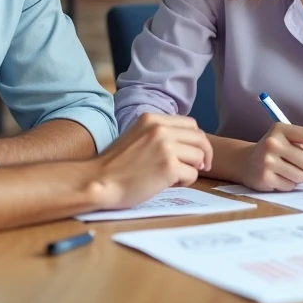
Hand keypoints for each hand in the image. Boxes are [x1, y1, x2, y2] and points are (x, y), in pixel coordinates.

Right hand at [89, 113, 212, 208]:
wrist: (98, 181)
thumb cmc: (114, 165)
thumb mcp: (136, 136)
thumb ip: (158, 134)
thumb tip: (187, 144)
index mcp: (152, 118)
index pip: (190, 124)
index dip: (197, 140)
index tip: (196, 153)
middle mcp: (160, 129)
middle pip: (200, 138)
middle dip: (204, 154)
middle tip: (200, 167)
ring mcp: (165, 147)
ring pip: (199, 156)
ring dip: (191, 169)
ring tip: (174, 177)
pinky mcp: (169, 167)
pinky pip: (192, 174)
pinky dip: (185, 182)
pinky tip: (168, 184)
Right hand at [241, 123, 302, 191]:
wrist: (246, 162)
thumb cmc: (273, 151)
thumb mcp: (286, 139)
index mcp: (280, 129)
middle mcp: (272, 143)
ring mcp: (267, 160)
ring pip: (300, 175)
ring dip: (301, 179)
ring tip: (292, 174)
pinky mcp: (264, 177)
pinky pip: (289, 185)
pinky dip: (290, 185)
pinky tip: (281, 179)